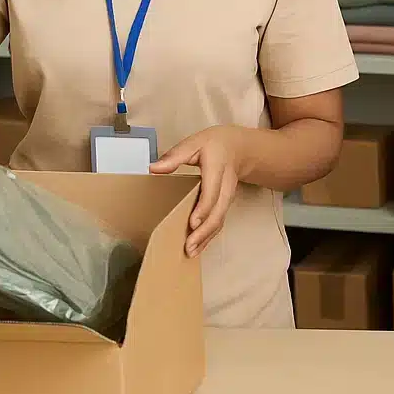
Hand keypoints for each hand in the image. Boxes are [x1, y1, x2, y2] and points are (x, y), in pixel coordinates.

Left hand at [150, 126, 242, 256]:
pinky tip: (198, 246)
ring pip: (220, 220)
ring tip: (191, 252)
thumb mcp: (195, 142)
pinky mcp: (225, 204)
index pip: (212, 192)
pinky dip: (209, 236)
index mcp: (218, 168)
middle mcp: (226, 186)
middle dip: (204, 231)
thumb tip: (154, 168)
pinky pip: (219, 221)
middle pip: (218, 212)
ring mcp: (227, 197)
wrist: (239, 148)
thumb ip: (175, 155)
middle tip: (189, 246)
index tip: (192, 223)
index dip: (203, 209)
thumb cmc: (215, 144)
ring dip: (206, 238)